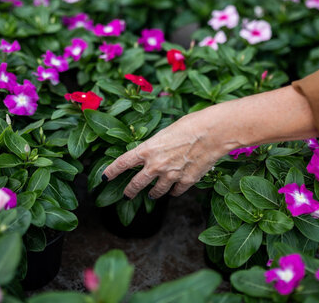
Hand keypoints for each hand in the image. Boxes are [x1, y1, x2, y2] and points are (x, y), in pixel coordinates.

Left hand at [102, 108, 232, 198]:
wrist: (213, 132)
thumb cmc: (191, 124)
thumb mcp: (166, 131)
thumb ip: (157, 145)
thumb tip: (155, 151)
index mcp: (147, 149)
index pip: (122, 163)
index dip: (111, 171)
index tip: (105, 177)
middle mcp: (155, 165)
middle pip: (136, 184)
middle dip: (130, 191)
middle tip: (127, 195)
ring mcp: (171, 176)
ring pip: (156, 192)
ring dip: (154, 194)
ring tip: (153, 195)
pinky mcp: (186, 181)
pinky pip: (176, 192)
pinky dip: (174, 192)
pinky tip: (174, 191)